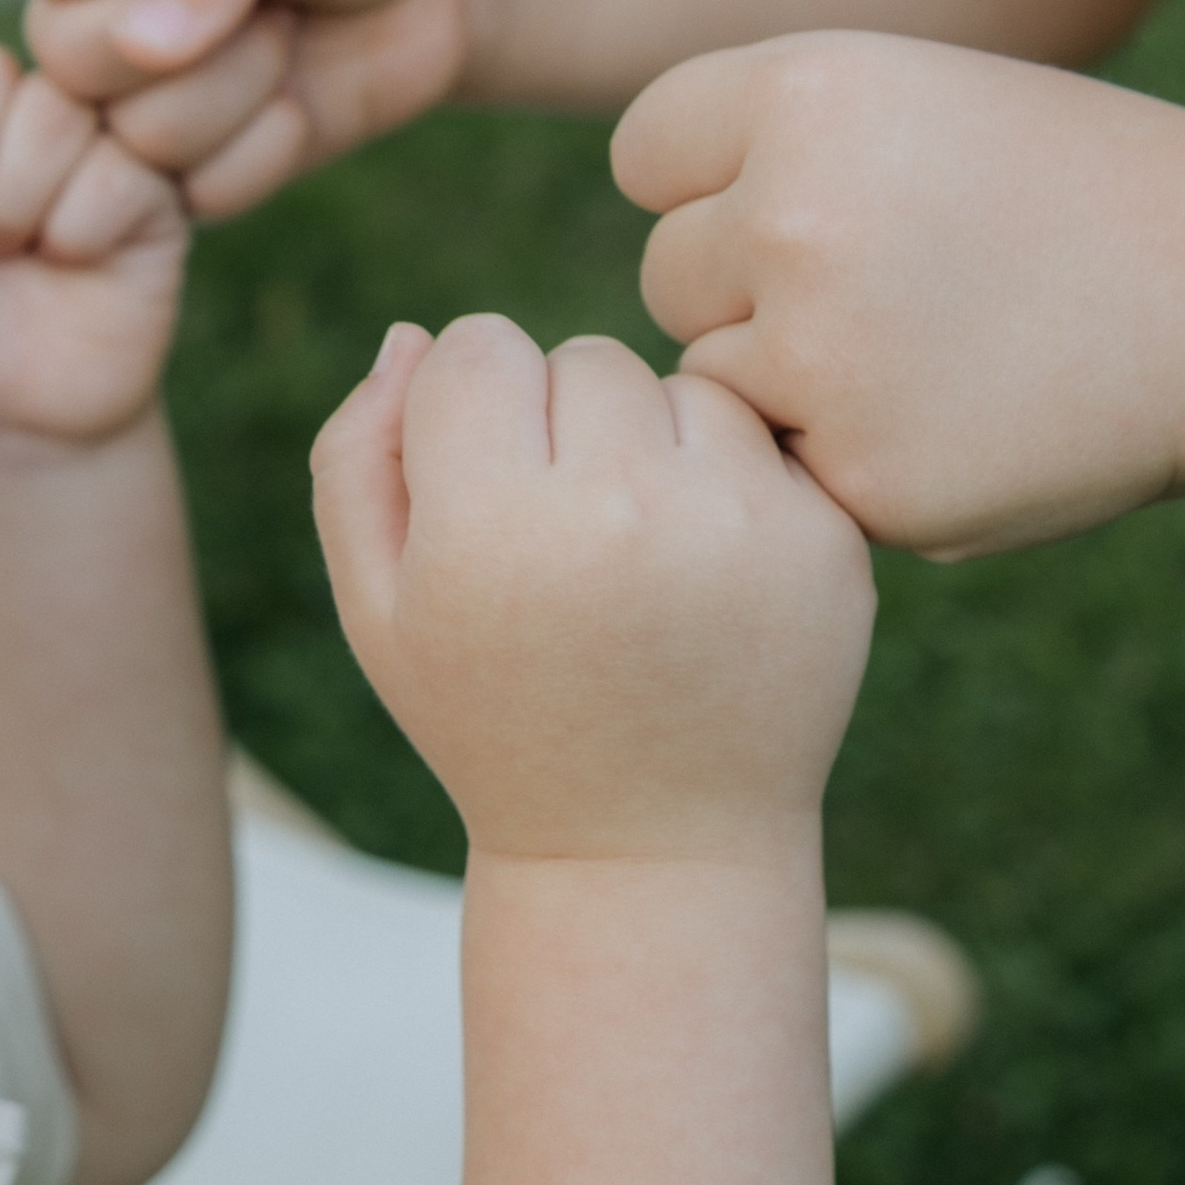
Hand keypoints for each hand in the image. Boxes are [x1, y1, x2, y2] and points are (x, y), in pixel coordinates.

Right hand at [10, 0, 470, 216]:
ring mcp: (121, 99)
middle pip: (72, 56)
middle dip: (204, 31)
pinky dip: (265, 148)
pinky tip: (296, 103)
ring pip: (133, 136)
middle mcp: (79, 9)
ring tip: (284, 37)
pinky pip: (195, 194)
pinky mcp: (177, 173)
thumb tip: (143, 48)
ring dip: (242, 88)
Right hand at [312, 316, 871, 862]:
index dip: (467, 413)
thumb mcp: (380, 611)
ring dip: (654, 443)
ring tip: (635, 556)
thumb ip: (358, 459)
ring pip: (680, 385)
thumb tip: (417, 334)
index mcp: (496, 527)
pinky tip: (704, 576)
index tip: (481, 494)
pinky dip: (730, 484)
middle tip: (563, 542)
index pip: (478, 347)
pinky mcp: (826, 544)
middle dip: (563, 423)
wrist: (652, 849)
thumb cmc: (494, 715)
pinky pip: (763, 439)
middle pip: (584, 354)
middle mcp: (626, 513)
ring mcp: (741, 527)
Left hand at [616, 32, 1184, 556]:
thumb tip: (624, 234)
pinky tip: (956, 415)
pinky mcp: (867, 477)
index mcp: (802, 94)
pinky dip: (848, 456)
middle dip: (748, 289)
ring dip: (784, 379)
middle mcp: (797, 215)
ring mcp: (829, 357)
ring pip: (708, 379)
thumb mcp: (903, 96)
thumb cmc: (1053, 186)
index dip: (721, 183)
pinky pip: (784, 468)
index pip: (647, 159)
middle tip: (897, 283)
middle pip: (666, 275)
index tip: (824, 196)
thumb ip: (752, 141)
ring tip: (927, 347)